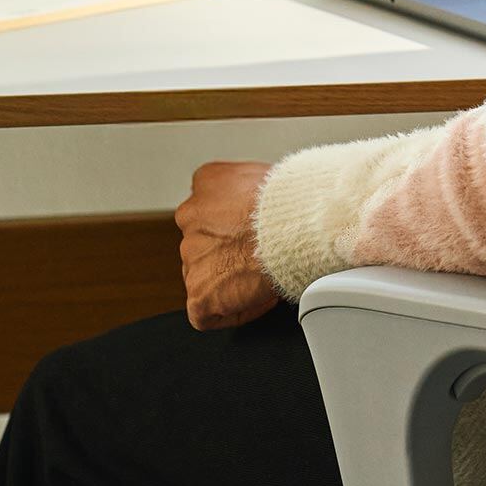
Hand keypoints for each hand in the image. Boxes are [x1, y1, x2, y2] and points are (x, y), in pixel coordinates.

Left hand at [176, 161, 280, 330]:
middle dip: (231, 253)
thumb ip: (251, 188)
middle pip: (206, 244)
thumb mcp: (266, 172)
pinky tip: (259, 296)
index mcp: (207, 183)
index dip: (236, 227)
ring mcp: (192, 257)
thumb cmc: (291, 200)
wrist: (294, 226)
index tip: (256, 235)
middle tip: (262, 255)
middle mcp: (191, 218)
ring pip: (206, 276)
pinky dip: (236, 310)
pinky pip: (209, 312)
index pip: (211, 208)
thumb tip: (267, 204)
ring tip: (265, 274)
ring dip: (233, 281)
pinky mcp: (199, 294)